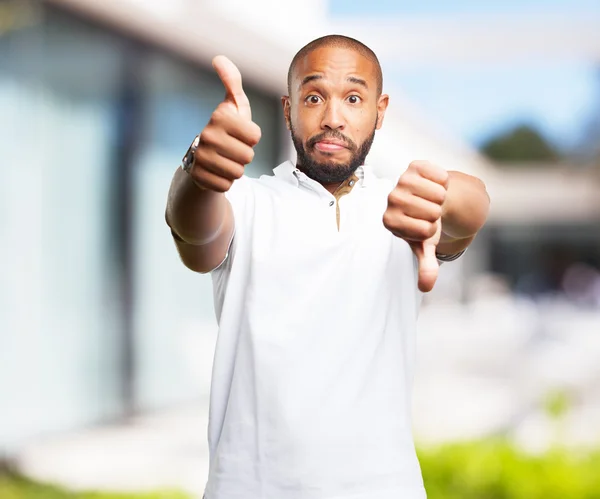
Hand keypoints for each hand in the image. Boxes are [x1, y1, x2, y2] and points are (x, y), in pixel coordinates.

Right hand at [189, 56, 261, 191]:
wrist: (200, 158)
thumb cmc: (225, 130)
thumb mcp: (233, 106)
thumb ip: (232, 83)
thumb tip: (219, 58)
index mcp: (219, 117)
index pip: (255, 135)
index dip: (252, 137)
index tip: (239, 133)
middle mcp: (207, 135)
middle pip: (248, 156)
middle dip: (244, 155)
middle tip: (231, 149)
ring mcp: (201, 157)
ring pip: (238, 173)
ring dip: (235, 169)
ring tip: (223, 160)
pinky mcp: (198, 177)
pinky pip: (226, 185)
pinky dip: (224, 182)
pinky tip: (216, 172)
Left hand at [383, 161, 448, 291]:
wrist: (428, 200)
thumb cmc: (423, 224)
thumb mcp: (425, 245)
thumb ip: (426, 265)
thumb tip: (426, 287)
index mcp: (389, 222)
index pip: (425, 231)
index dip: (431, 230)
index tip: (422, 226)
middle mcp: (390, 200)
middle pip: (433, 212)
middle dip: (437, 214)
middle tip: (428, 212)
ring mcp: (401, 180)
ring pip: (438, 194)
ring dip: (442, 199)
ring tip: (431, 200)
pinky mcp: (414, 166)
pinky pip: (442, 176)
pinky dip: (445, 182)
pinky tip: (433, 185)